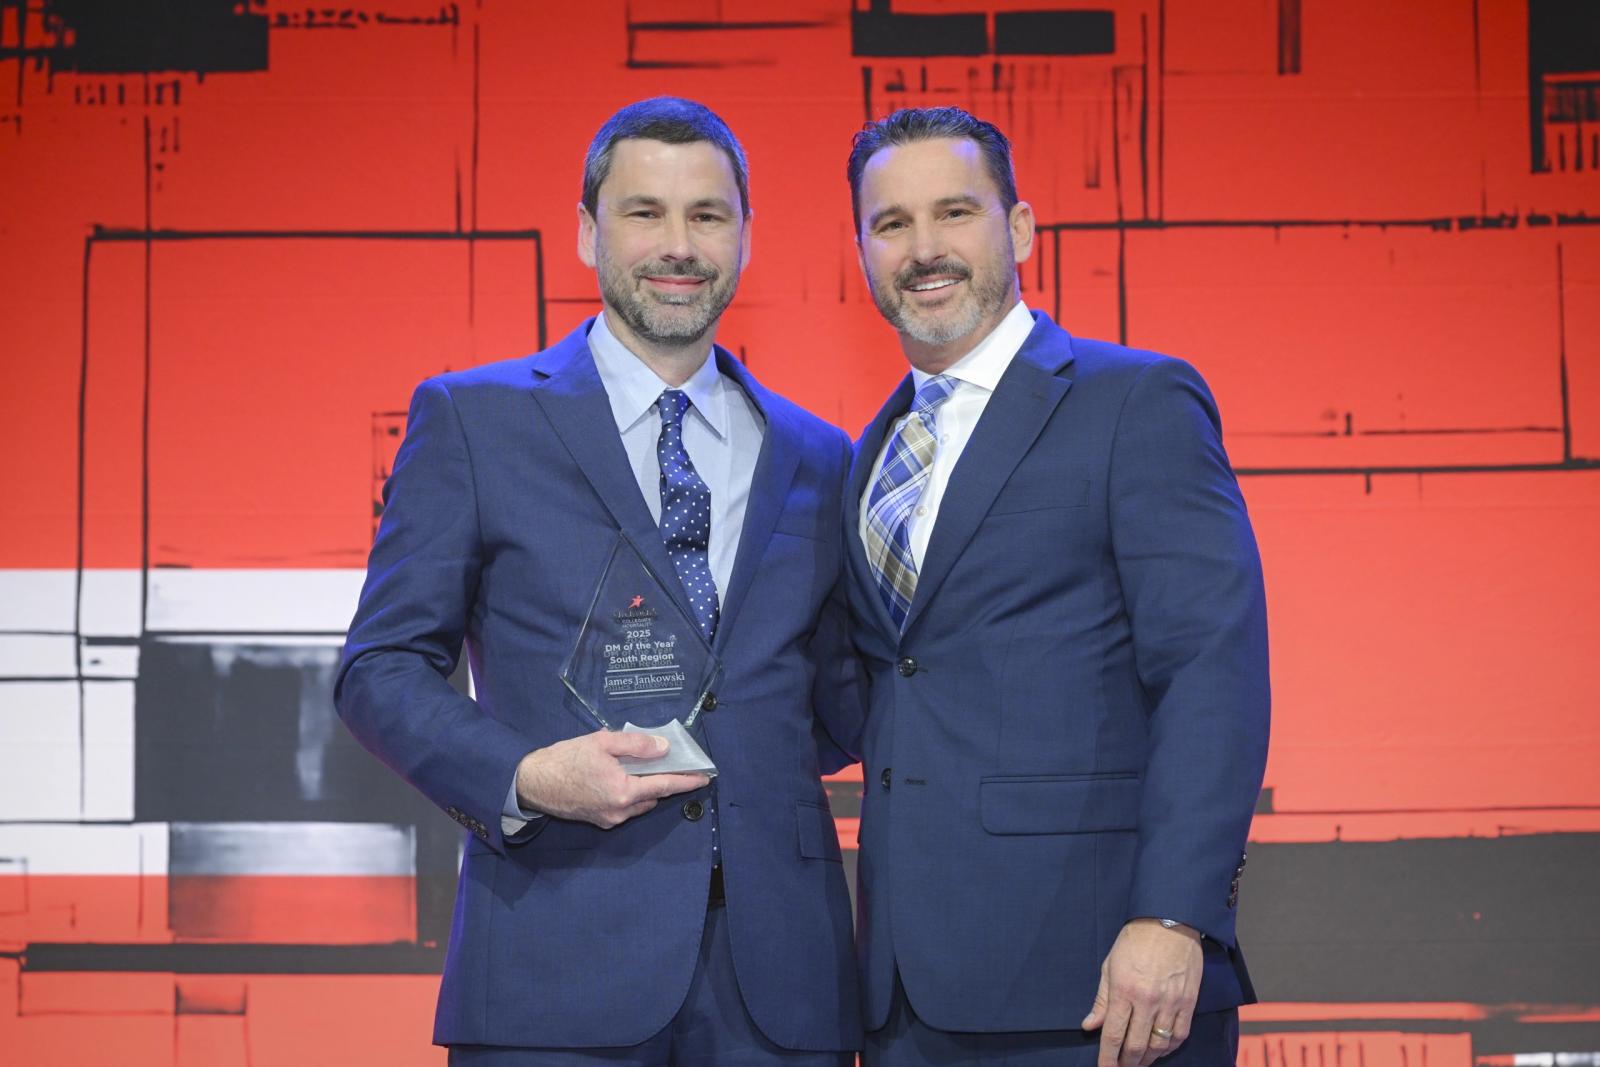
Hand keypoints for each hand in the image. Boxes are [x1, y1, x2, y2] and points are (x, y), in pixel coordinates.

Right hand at [514, 730, 709, 828]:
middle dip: (664, 782)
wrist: (533, 783)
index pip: (664, 786)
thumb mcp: (602, 742)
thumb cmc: (566, 759)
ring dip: (646, 788)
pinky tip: (622, 778)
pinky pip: (625, 808)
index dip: (686, 781)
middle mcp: (620, 811)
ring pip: (639, 804)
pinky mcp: (600, 822)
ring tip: (642, 767)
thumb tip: (663, 749)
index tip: (705, 778)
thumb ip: (636, 745)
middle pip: (653, 796)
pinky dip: (631, 794)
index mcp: (623, 792)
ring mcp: (610, 819)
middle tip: (669, 763)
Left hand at [1081, 918, 1202, 1066]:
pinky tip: (1161, 1049)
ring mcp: (1170, 1003)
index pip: (1113, 1035)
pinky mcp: (1188, 1002)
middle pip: (1136, 1046)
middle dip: (1127, 1063)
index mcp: (1124, 991)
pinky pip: (1180, 1035)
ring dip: (1147, 1059)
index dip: (1107, 1058)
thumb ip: (1102, 1000)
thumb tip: (1090, 1026)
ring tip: (1139, 1062)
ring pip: (1159, 1045)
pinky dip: (1169, 1048)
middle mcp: (1147, 1001)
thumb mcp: (1110, 966)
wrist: (1169, 921)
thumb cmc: (1135, 941)